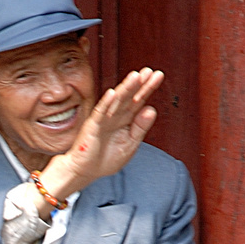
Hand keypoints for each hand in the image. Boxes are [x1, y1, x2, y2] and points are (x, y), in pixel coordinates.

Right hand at [41, 68, 163, 199]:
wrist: (86, 171)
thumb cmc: (106, 159)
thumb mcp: (130, 144)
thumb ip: (140, 128)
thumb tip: (151, 109)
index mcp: (126, 120)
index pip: (139, 101)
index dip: (148, 88)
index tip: (158, 75)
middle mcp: (116, 116)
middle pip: (129, 97)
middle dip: (139, 84)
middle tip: (149, 71)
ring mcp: (104, 119)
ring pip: (116, 101)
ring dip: (125, 88)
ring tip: (136, 77)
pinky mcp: (93, 126)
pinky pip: (101, 112)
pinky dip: (107, 103)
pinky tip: (114, 93)